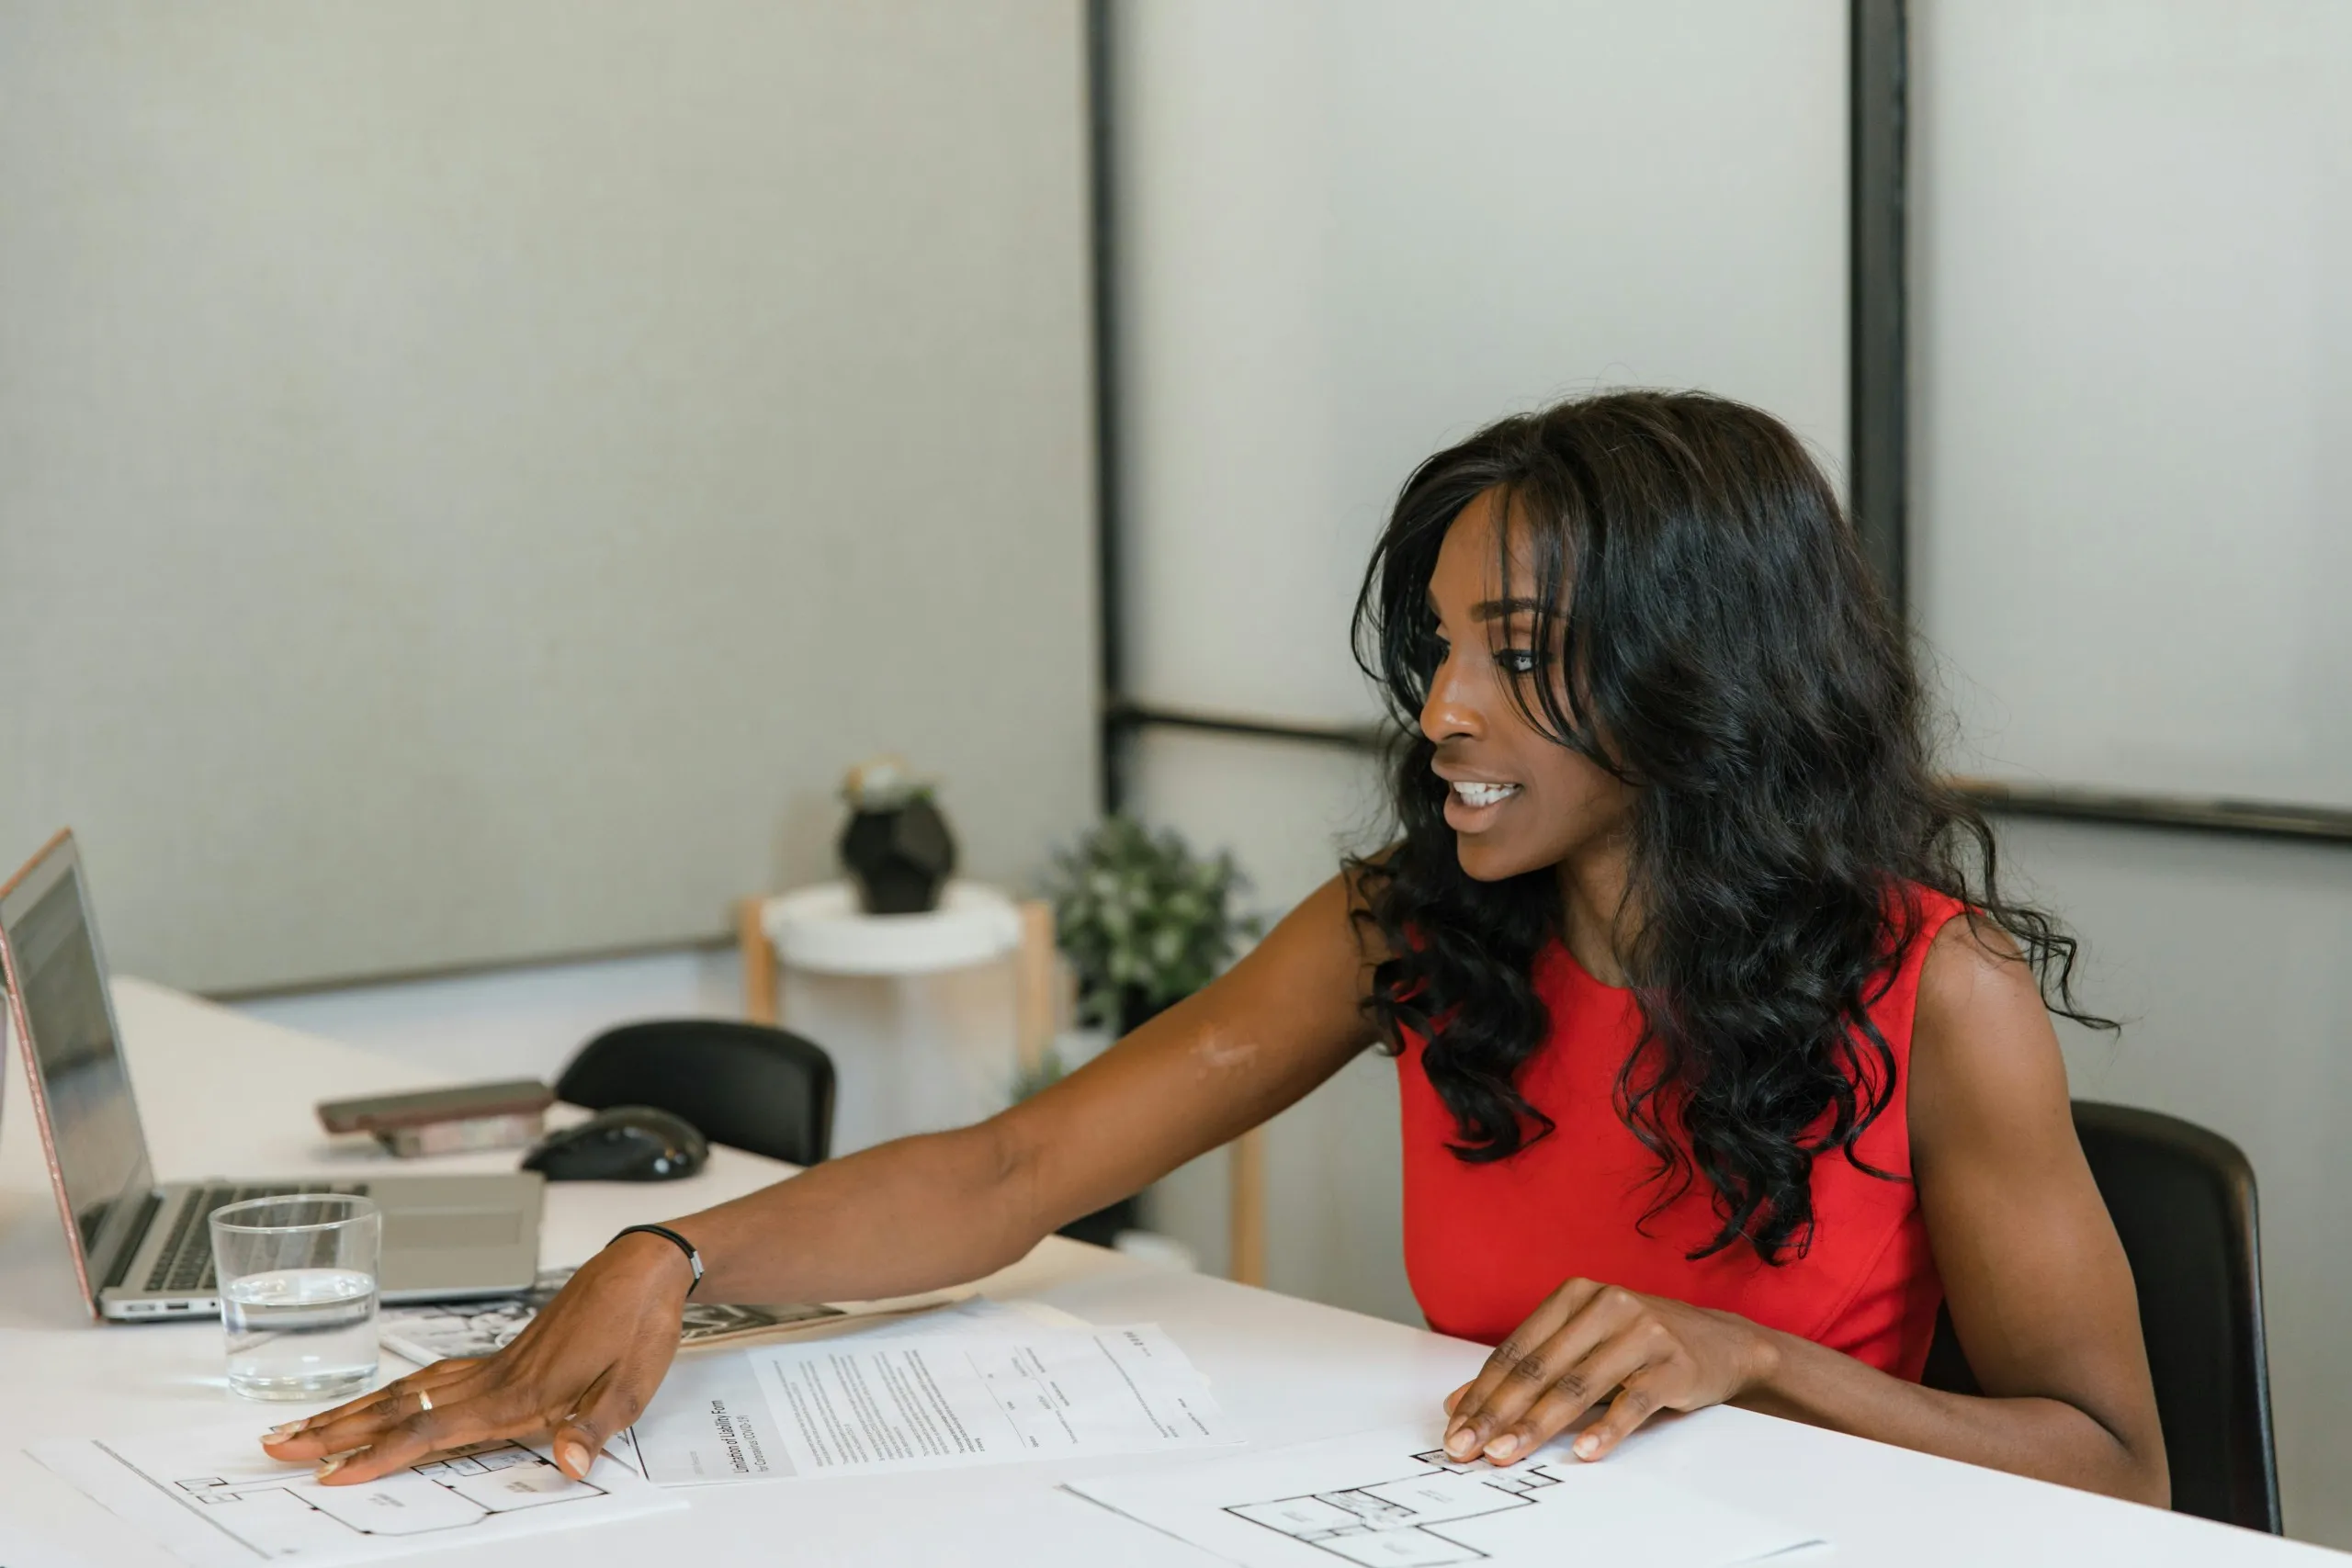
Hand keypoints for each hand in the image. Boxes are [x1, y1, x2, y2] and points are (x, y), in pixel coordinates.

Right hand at [258, 1231, 695, 1485]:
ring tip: (306, 1426)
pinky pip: (434, 1378)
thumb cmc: (639, 1323)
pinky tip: (384, 1401)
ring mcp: (495, 1364)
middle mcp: (495, 1378)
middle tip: (278, 1445)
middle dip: (337, 1432)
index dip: (379, 1454)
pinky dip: (397, 1393)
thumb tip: (571, 1464)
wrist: (645, 1268)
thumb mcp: (633, 1384)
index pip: (432, 1431)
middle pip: (400, 1409)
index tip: (330, 1472)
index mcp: (519, 1394)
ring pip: (409, 1391)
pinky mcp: (504, 1355)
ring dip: (355, 1411)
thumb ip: (596, 1426)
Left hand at [1440, 1278, 1777, 1465]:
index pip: (1516, 1351)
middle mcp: (1605, 1305)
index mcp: (1574, 1295)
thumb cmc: (1639, 1345)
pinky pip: (1633, 1400)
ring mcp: (1642, 1332)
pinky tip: (1586, 1452)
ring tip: (1506, 1452)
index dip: (1481, 1392)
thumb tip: (1460, 1403)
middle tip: (1468, 1447)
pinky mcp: (1674, 1363)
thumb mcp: (1581, 1345)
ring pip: (1577, 1385)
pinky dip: (1608, 1428)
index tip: (1455, 1428)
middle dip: (1496, 1412)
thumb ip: (1528, 1369)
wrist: (1722, 1342)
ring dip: (1536, 1425)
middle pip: (1539, 1368)